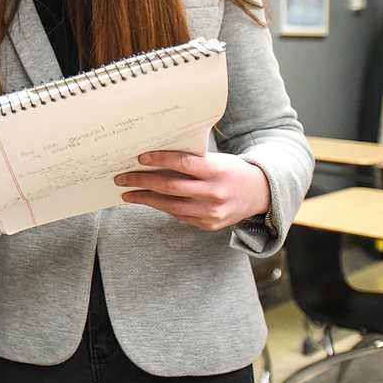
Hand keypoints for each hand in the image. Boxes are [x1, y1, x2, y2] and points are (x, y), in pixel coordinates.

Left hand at [114, 151, 270, 230]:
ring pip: (170, 205)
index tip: (139, 157)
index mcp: (217, 171)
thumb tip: (154, 158)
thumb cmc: (231, 170)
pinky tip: (148, 200)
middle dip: (142, 181)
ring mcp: (211, 212)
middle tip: (122, 178)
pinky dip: (162, 206)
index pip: (182, 163)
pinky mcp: (208, 225)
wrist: (260, 194)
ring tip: (127, 193)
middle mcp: (214, 193)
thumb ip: (191, 161)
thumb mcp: (216, 160)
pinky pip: (179, 214)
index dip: (159, 159)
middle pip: (170, 186)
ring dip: (145, 199)